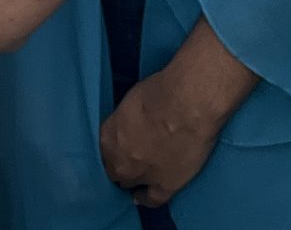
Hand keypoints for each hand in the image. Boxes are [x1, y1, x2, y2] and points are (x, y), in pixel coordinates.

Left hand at [99, 63, 222, 206]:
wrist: (186, 105)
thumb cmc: (160, 91)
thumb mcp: (131, 101)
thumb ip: (125, 120)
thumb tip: (131, 125)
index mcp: (108, 137)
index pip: (104, 150)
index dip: (113, 148)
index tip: (120, 144)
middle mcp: (120, 161)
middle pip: (114, 170)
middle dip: (120, 164)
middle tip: (131, 157)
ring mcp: (141, 176)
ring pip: (129, 184)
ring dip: (133, 178)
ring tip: (139, 173)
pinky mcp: (166, 185)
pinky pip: (152, 199)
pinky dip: (146, 199)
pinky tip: (142, 197)